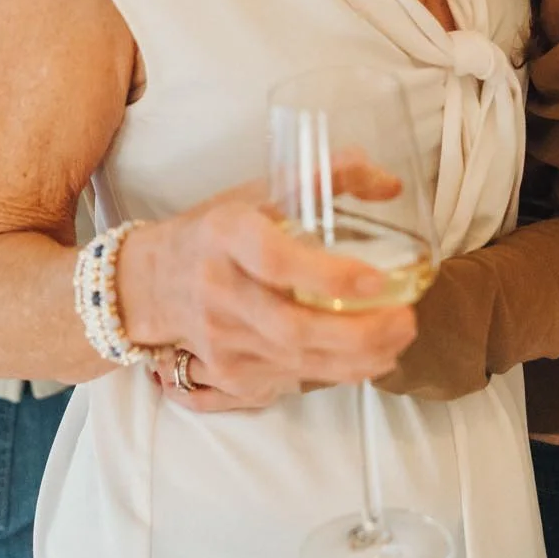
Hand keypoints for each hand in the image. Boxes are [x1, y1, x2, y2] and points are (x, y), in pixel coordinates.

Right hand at [116, 182, 417, 401]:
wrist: (150, 283)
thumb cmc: (215, 232)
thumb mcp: (260, 191)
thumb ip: (328, 177)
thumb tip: (390, 186)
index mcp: (227, 235)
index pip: (277, 261)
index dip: (329, 276)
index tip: (378, 280)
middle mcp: (220, 291)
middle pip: (294, 327)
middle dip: (361, 332)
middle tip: (407, 320)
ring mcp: (220, 339)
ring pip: (299, 361)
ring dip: (359, 358)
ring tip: (399, 339)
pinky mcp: (227, 373)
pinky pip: (290, 379)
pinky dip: (336, 373)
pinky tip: (368, 358)